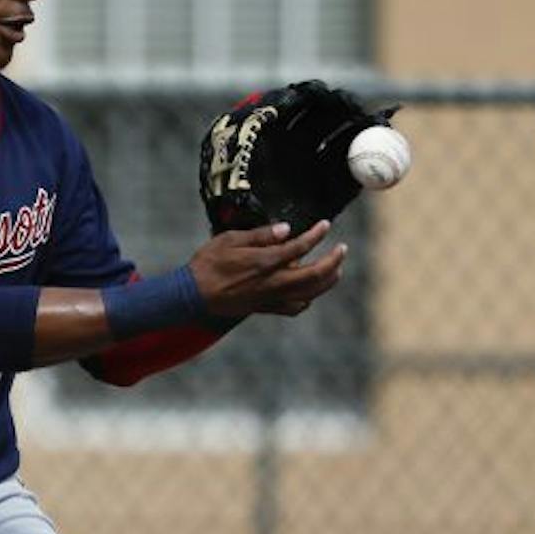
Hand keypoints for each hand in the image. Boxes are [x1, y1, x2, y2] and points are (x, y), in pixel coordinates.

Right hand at [188, 221, 346, 319]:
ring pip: (310, 292)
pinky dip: (308, 299)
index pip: (300, 246)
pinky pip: (295, 307)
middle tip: (342, 249)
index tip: (325, 225)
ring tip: (336, 269)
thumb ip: (260, 235)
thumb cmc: (208, 264)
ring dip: (328, 280)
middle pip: (315, 274)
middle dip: (333, 261)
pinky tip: (310, 291)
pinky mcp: (265, 308)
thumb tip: (286, 229)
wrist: (193, 295)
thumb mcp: (230, 239)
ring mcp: (271, 298)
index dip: (317, 234)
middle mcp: (273, 282)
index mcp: (265, 262)